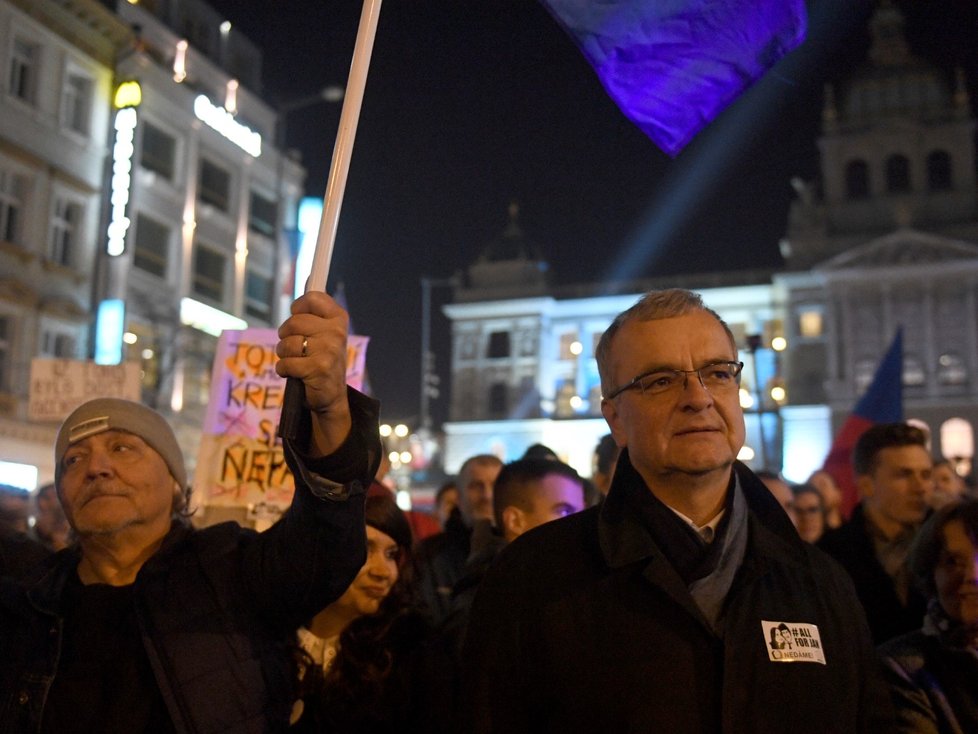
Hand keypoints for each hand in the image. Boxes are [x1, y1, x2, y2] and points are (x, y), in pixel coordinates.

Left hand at [276, 292, 351, 455]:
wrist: (331, 396)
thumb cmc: (322, 360)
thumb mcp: (324, 334)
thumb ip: (314, 314)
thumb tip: (304, 288)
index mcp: (339, 319)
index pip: (313, 298)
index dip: (299, 308)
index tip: (299, 319)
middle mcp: (337, 332)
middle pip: (294, 322)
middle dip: (286, 336)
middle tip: (296, 348)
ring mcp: (329, 350)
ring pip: (287, 343)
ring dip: (284, 355)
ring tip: (296, 361)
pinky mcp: (318, 369)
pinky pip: (285, 363)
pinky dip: (284, 370)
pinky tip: (296, 374)